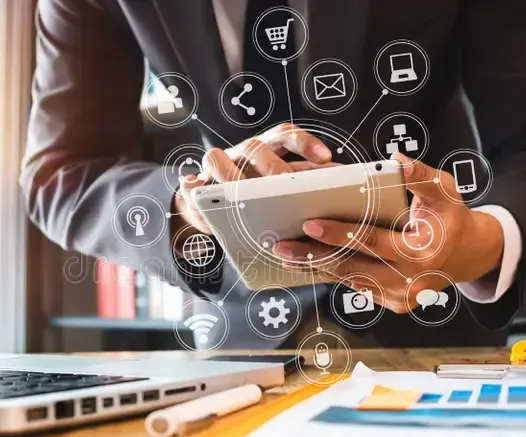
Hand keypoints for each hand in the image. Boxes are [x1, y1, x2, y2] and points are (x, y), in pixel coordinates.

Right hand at [171, 123, 332, 240]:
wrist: (215, 211)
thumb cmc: (255, 200)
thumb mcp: (279, 191)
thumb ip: (301, 185)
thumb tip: (337, 179)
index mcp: (266, 151)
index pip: (285, 136)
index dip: (305, 143)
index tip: (326, 158)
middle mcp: (241, 153)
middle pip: (255, 147)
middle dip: (271, 164)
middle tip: (285, 183)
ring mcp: (216, 168)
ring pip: (216, 158)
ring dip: (230, 175)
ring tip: (241, 193)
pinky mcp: (195, 185)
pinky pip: (189, 184)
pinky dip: (192, 187)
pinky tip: (198, 193)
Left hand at [273, 153, 504, 312]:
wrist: (466, 256)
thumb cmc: (450, 218)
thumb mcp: (445, 192)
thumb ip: (421, 176)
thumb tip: (397, 160)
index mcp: (422, 252)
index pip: (372, 241)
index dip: (339, 233)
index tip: (310, 224)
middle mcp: (409, 280)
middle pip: (353, 266)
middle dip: (314, 255)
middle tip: (282, 245)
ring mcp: (399, 296)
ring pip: (349, 280)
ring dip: (316, 267)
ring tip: (286, 256)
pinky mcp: (391, 303)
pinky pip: (355, 287)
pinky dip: (331, 274)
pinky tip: (308, 264)